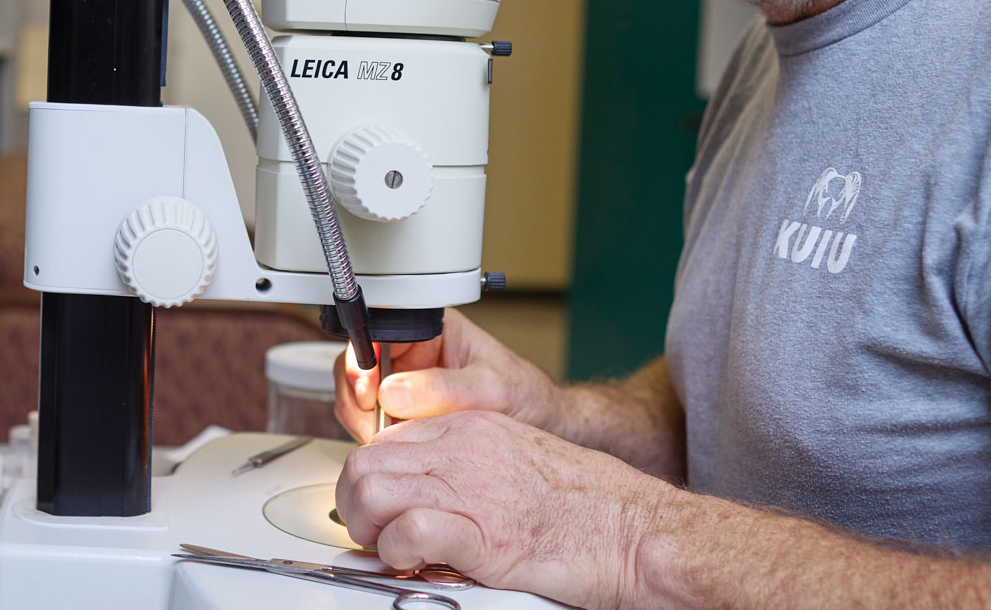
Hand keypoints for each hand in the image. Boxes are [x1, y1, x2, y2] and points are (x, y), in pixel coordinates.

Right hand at [332, 307, 563, 443]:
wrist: (544, 427)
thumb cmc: (528, 398)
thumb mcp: (493, 389)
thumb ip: (446, 389)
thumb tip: (394, 391)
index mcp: (431, 327)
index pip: (375, 331)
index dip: (362, 361)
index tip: (369, 393)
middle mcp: (412, 351)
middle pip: (356, 364)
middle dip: (358, 398)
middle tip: (373, 425)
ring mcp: (404, 382)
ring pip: (358, 395)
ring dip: (362, 420)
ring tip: (386, 440)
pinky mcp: (403, 412)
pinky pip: (370, 420)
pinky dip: (373, 437)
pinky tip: (394, 448)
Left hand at [334, 410, 668, 608]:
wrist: (636, 531)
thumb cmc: (589, 505)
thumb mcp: (517, 457)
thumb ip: (467, 461)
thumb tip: (422, 485)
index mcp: (472, 427)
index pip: (384, 439)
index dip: (368, 478)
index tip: (376, 506)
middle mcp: (464, 451)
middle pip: (364, 463)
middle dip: (354, 505)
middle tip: (373, 534)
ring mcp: (471, 490)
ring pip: (371, 491)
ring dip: (368, 530)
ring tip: (391, 550)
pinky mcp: (483, 537)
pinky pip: (407, 533)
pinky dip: (396, 555)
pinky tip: (414, 564)